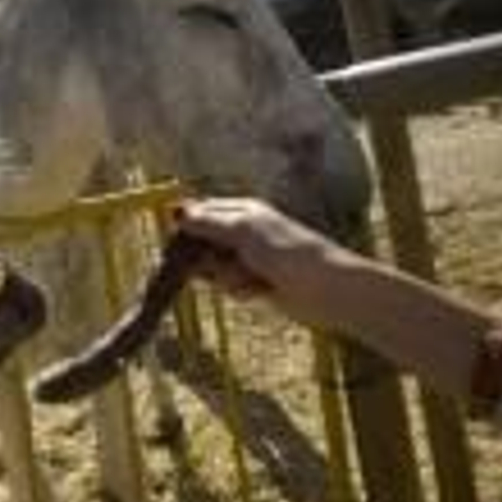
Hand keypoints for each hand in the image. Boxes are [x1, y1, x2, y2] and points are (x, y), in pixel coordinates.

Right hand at [174, 197, 358, 330]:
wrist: (326, 289)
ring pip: (213, 268)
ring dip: (226, 277)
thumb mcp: (243, 231)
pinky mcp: (253, 282)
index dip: (186, 227)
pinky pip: (228, 285)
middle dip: (207, 259)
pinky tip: (258, 291)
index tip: (176, 246)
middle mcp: (242, 231)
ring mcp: (247, 257)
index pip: (200, 212)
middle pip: (202, 243)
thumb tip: (175, 212)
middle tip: (224, 264)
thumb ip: (207, 222)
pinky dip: (239, 290)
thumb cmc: (288, 252)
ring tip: (251, 279)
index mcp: (242, 210)